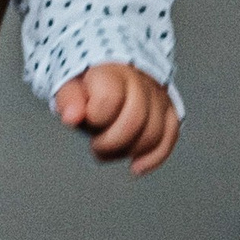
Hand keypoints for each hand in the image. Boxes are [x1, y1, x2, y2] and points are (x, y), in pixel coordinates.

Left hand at [53, 63, 179, 175]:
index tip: (87, 119)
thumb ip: (69, 100)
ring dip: (128, 151)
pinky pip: (170, 137)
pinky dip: (154, 157)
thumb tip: (71, 117)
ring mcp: (158, 97)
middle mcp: (141, 82)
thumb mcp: (70, 86)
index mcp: (113, 72)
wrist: (112, 72)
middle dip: (111, 142)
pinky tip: (137, 166)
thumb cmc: (89, 85)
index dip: (96, 117)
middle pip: (135, 119)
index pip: (110, 98)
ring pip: (154, 132)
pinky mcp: (169, 111)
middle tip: (96, 144)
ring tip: (110, 150)